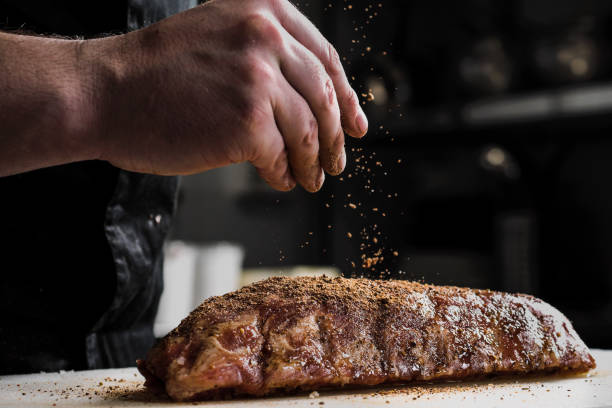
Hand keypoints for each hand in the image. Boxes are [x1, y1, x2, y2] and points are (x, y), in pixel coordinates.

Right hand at [85, 0, 367, 191]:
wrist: (104, 93)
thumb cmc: (154, 73)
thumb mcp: (218, 35)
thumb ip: (264, 55)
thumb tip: (309, 98)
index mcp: (264, 10)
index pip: (325, 58)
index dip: (346, 97)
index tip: (356, 124)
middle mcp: (266, 37)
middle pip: (324, 97)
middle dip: (336, 136)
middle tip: (338, 161)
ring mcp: (259, 79)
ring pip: (309, 131)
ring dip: (315, 162)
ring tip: (312, 178)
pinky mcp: (248, 121)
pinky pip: (282, 156)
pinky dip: (286, 173)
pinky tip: (282, 180)